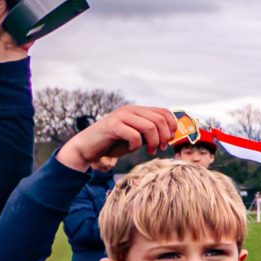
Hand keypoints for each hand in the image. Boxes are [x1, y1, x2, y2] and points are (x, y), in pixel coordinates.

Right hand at [60, 105, 182, 169]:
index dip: (172, 126)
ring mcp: (121, 116)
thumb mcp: (136, 136)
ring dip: (154, 142)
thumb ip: (150, 133)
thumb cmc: (113, 143)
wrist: (87, 148)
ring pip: (149, 126)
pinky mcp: (113, 125)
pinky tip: (132, 149)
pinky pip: (134, 135)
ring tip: (150, 151)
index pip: (164, 112)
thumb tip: (171, 136)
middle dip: (164, 137)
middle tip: (161, 149)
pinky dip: (137, 145)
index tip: (170, 140)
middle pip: (159, 120)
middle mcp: (130, 109)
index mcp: (137, 110)